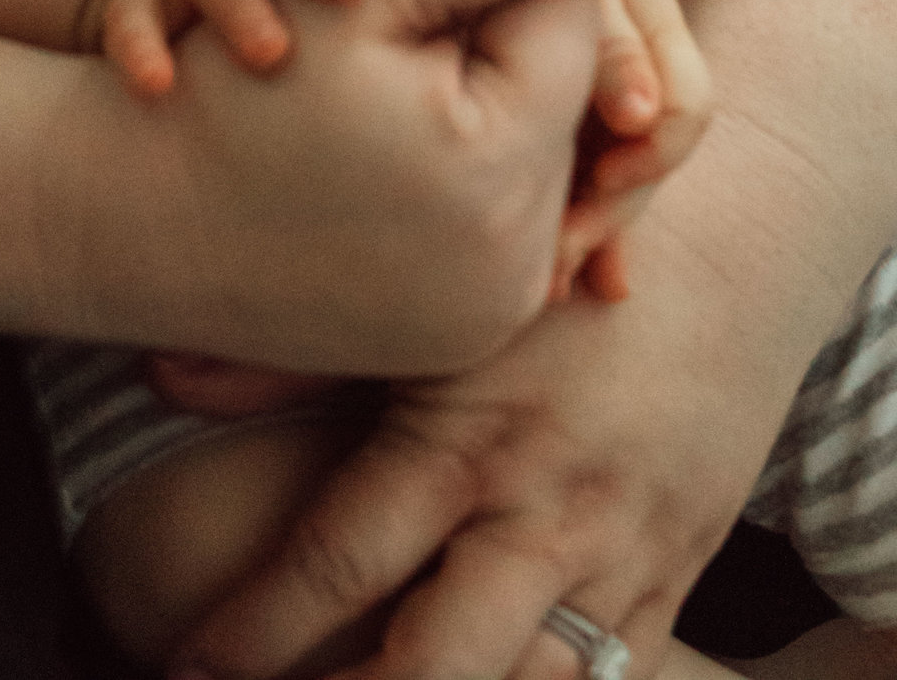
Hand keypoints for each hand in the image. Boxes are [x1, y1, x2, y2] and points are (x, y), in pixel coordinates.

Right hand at [64, 0, 647, 388]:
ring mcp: (478, 320)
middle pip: (544, 89)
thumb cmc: (230, 82)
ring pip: (515, 151)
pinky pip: (480, 221)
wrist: (122, 219)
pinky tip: (378, 118)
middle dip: (482, 19)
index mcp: (506, 180)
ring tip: (376, 43)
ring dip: (462, 83)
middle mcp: (512, 274)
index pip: (567, 15)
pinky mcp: (442, 342)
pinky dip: (440, 159)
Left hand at [168, 111, 833, 679]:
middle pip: (434, 671)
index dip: (250, 635)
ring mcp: (619, 567)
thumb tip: (160, 376)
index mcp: (471, 437)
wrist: (736, 259)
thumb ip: (295, 348)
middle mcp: (547, 518)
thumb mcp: (434, 294)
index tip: (183, 665)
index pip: (340, 566)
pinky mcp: (671, 594)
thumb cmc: (554, 264)